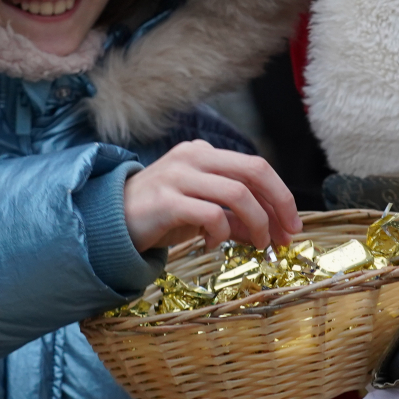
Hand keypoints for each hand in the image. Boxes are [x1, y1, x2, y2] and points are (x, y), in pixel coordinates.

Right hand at [123, 141, 300, 251]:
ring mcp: (178, 176)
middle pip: (254, 170)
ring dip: (257, 223)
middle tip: (287, 235)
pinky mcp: (166, 201)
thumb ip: (234, 216)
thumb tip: (271, 232)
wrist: (107, 222)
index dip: (281, 196)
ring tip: (256, 245)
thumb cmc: (158, 215)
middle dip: (279, 204)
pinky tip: (212, 245)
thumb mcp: (201, 210)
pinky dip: (221, 233)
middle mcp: (192, 156)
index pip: (256, 166)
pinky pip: (211, 215)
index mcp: (203, 153)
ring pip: (238, 194)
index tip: (292, 226)